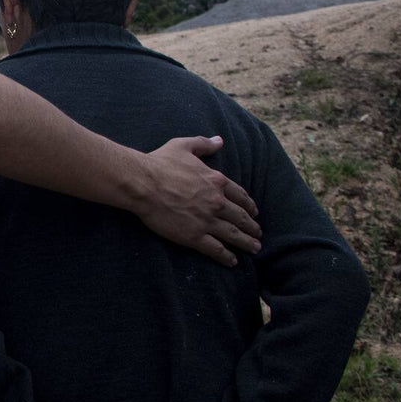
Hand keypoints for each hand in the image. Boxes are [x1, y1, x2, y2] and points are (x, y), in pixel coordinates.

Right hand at [136, 136, 260, 266]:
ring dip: (246, 242)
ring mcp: (206, 220)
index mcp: (216, 181)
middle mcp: (216, 202)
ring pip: (233, 234)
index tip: (254, 212)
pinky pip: (215, 248)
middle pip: (240, 217)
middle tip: (258, 233)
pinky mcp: (193, 236)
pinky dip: (226, 256)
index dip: (249, 205)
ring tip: (255, 248)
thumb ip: (203, 144)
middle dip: (251, 226)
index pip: (240, 196)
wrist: (142, 183)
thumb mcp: (183, 146)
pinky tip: (232, 261)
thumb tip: (219, 140)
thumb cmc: (159, 163)